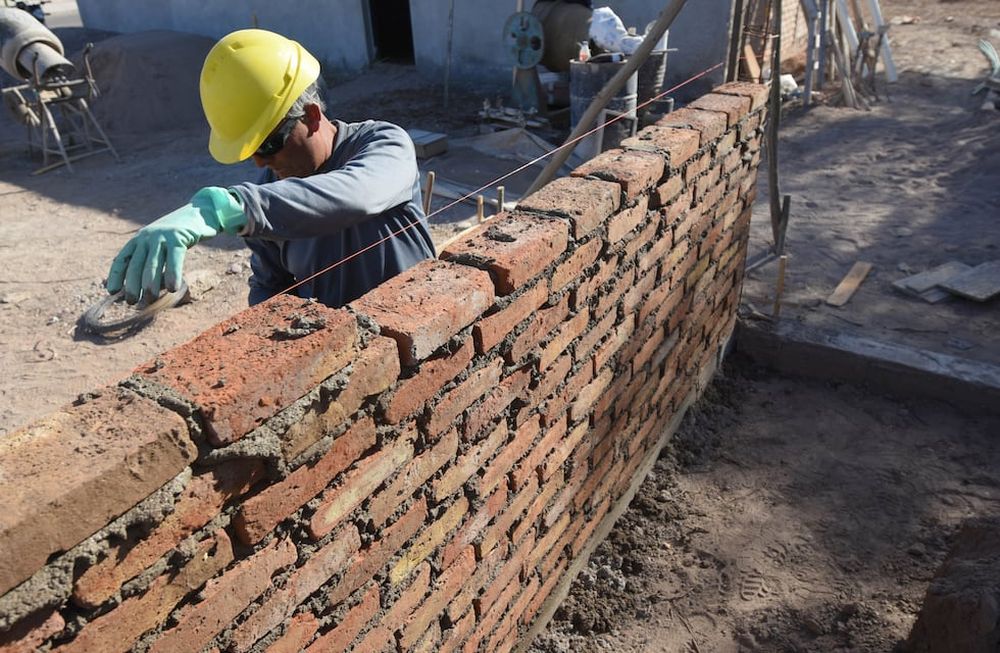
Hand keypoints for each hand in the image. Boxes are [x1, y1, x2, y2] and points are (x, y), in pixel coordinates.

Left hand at [106, 187, 244, 303]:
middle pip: (135, 265)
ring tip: (151, 300)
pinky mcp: (178, 238)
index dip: (115, 276)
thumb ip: (150, 259)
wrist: (200, 213)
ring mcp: (162, 237)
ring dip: (150, 285)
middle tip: (133, 303)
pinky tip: (173, 288)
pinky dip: (172, 275)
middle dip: (132, 286)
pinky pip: (174, 260)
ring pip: (152, 265)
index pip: (122, 259)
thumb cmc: (179, 236)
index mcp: (138, 239)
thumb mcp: (159, 244)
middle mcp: (146, 237)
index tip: (112, 291)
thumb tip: (143, 287)